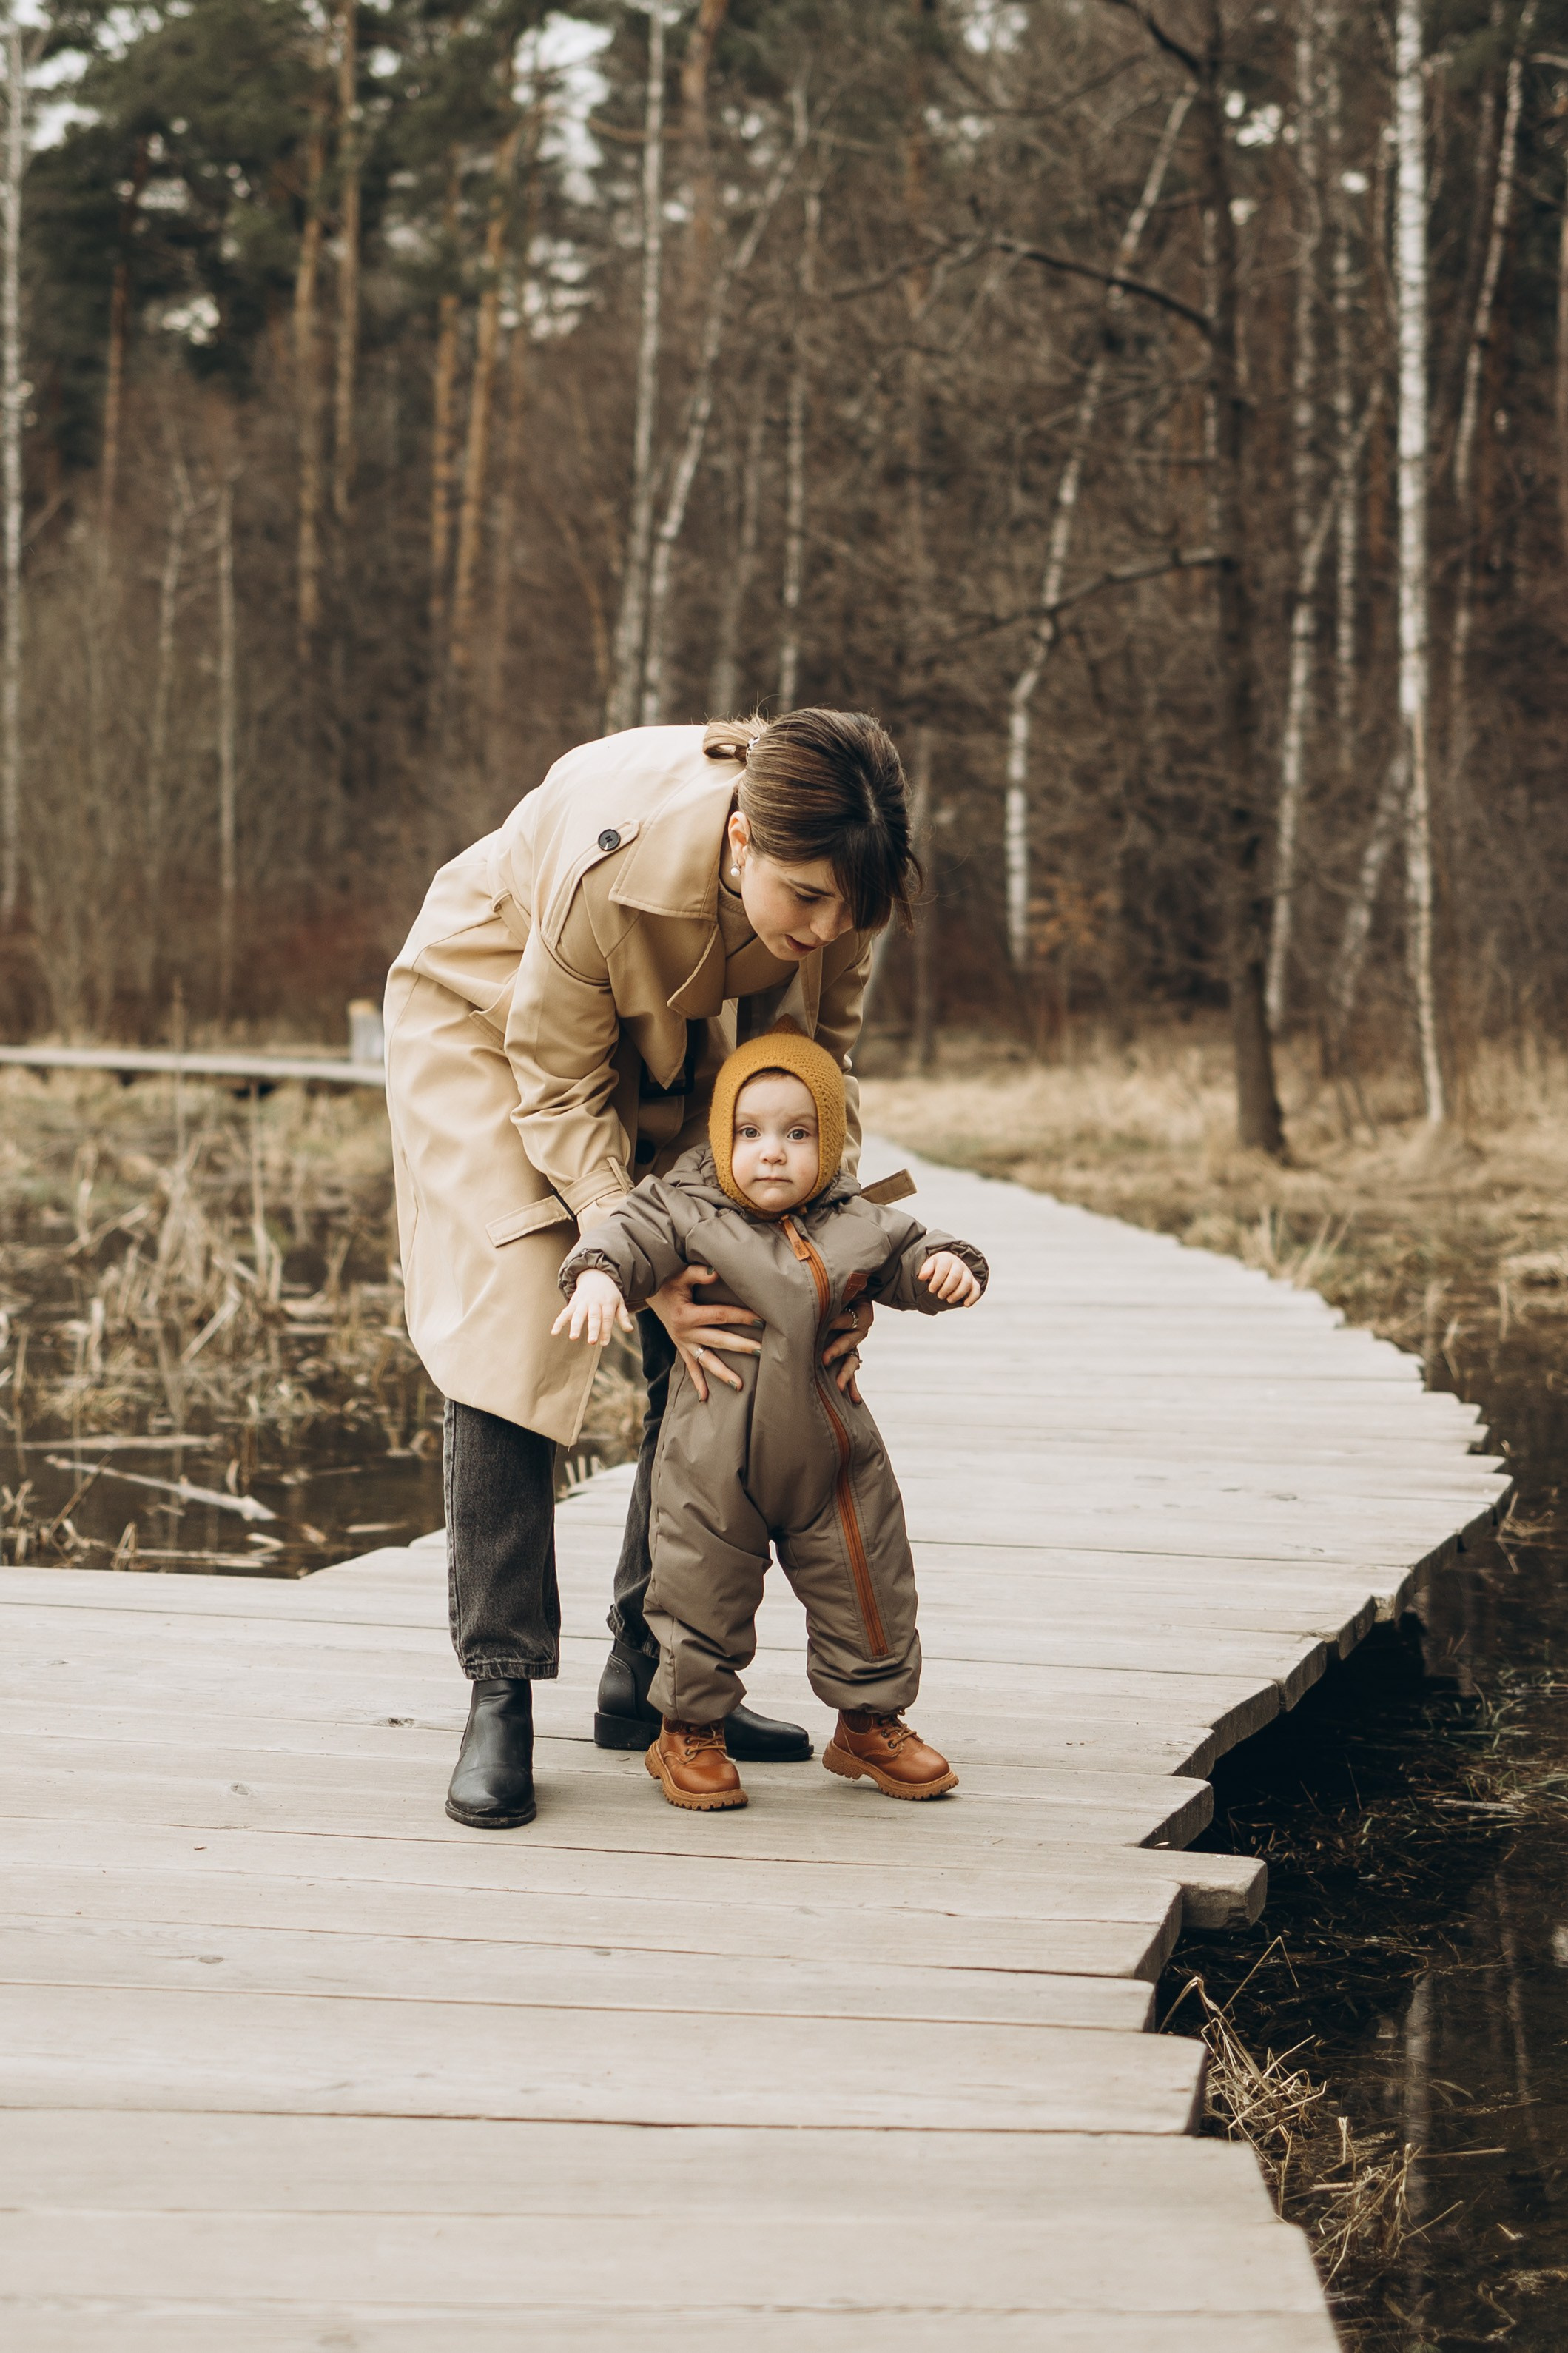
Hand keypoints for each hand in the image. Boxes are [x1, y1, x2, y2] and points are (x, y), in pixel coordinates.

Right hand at [551, 1270, 633, 1345]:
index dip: (606, 1330)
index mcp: (608, 1303)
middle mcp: (594, 1302)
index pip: (607, 1318)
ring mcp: (582, 1302)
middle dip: (593, 1329)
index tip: (604, 1343)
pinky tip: (554, 1332)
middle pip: (594, 1316)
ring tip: (573, 1338)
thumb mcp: (619, 1302)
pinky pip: (565, 1313)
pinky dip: (559, 1322)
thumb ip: (623, 1316)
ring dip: (575, 1326)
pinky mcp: (573, 1303)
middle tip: (592, 1342)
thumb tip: (630, 1330)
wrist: (595, 1275)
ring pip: (578, 1314)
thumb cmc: (609, 1294)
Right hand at [648, 1263, 761, 1402]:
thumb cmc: (666, 1281)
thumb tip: (716, 1272)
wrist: (645, 1293)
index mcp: (686, 1315)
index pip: (720, 1316)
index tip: (761, 1319)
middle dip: (741, 1346)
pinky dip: (697, 1382)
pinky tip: (705, 1397)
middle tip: (762, 1351)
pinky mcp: (681, 1347)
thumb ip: (698, 1273)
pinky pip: (690, 1367)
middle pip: (718, 1340)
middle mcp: (684, 1333)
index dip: (741, 1317)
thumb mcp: (680, 1274)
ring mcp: (683, 1343)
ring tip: (739, 1385)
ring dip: (722, 1373)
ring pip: (706, 1360)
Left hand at [823, 1295, 873, 1399]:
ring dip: (846, 1374)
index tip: (823, 1326)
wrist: (851, 1293)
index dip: (835, 1323)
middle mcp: (859, 1330)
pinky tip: (853, 1398)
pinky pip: (851, 1371)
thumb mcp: (840, 1289)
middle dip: (836, 1351)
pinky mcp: (848, 1354)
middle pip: (849, 1342)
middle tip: (823, 1359)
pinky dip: (852, 1384)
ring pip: (852, 1360)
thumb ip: (831, 1296)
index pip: (845, 1319)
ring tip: (840, 1387)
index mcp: (862, 1312)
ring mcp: (854, 1345)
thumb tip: (808, 1299)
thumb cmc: (839, 1289)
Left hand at [918, 1251, 980, 1306]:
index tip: (931, 1289)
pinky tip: (965, 1305)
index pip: (943, 1269)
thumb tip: (921, 1277)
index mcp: (946, 1259)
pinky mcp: (973, 1281)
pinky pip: (976, 1289)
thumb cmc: (937, 1267)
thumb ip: (925, 1270)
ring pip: (967, 1282)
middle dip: (947, 1288)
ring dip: (958, 1294)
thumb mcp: (929, 1266)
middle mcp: (959, 1264)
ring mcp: (967, 1273)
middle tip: (939, 1296)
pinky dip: (972, 1297)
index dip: (937, 1281)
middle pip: (956, 1276)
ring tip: (949, 1300)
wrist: (948, 1265)